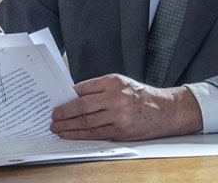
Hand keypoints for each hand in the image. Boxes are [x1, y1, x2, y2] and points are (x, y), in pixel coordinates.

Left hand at [49, 73, 202, 140]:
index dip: (66, 96)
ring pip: (85, 121)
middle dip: (63, 112)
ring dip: (67, 125)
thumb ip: (99, 88)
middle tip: (51, 116)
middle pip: (81, 105)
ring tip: (56, 127)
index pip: (82, 88)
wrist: (166, 110)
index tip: (55, 101)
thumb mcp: (121, 83)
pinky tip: (69, 134)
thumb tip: (74, 96)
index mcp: (112, 81)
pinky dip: (79, 134)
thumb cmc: (141, 96)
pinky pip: (95, 133)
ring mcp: (117, 114)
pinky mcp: (120, 130)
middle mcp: (114, 97)